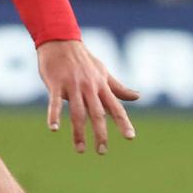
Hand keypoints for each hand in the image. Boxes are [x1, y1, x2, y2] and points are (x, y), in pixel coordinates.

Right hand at [37, 39, 139, 154]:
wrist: (61, 40)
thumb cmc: (83, 59)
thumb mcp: (103, 72)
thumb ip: (118, 88)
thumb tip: (138, 97)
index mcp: (101, 86)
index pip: (116, 107)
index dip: (123, 122)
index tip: (130, 137)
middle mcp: (89, 87)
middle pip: (97, 113)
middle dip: (101, 133)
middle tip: (102, 151)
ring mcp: (73, 85)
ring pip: (77, 112)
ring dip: (79, 132)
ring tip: (80, 149)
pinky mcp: (56, 84)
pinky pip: (55, 102)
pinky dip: (54, 115)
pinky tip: (54, 129)